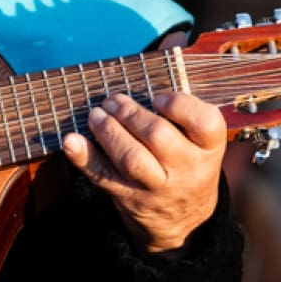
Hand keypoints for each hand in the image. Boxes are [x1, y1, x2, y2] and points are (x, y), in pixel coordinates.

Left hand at [62, 91, 227, 253]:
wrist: (184, 219)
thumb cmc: (187, 163)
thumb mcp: (201, 141)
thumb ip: (184, 111)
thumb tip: (154, 62)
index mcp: (209, 149)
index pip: (204, 122)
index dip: (179, 104)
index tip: (158, 98)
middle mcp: (187, 170)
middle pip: (159, 137)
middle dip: (132, 114)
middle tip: (114, 100)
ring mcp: (157, 188)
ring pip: (132, 159)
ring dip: (109, 131)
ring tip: (97, 115)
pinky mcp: (130, 198)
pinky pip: (104, 177)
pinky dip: (84, 158)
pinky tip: (71, 141)